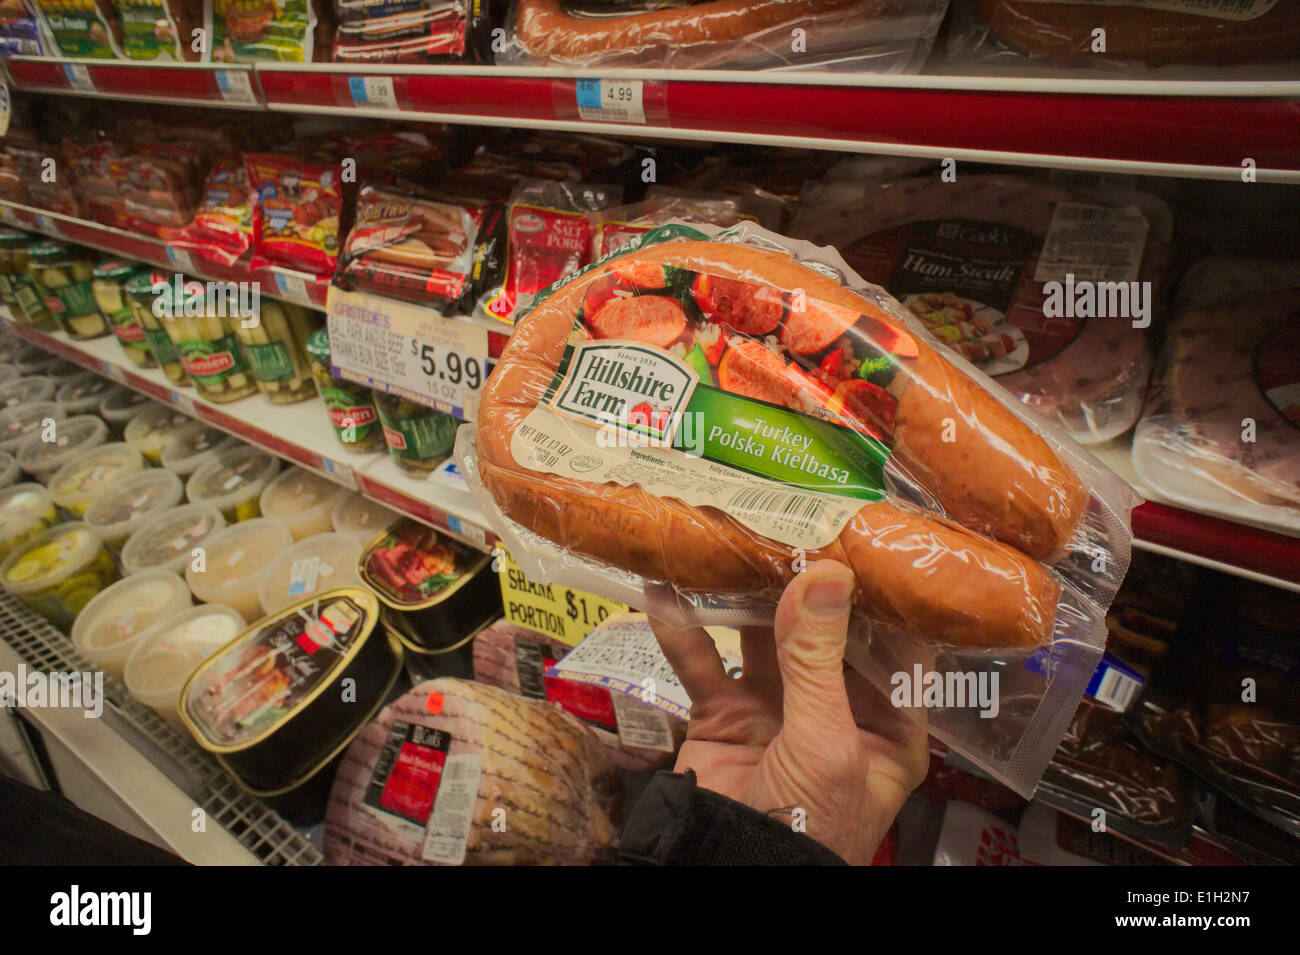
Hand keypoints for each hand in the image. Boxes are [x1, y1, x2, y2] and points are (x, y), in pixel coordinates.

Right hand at [649, 560, 929, 864]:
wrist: (733, 876)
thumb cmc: (808, 825)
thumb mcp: (826, 739)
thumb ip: (819, 656)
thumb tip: (826, 573)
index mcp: (886, 724)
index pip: (893, 644)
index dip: (877, 594)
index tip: (860, 538)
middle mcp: (836, 708)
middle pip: (823, 632)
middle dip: (804, 582)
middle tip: (789, 523)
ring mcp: (777, 708)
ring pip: (762, 637)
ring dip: (745, 595)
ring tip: (732, 539)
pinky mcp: (723, 715)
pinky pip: (703, 663)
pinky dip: (682, 629)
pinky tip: (664, 591)